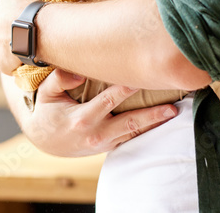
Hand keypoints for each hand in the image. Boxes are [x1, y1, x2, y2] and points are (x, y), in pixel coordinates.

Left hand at [0, 0, 38, 74]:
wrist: (33, 27)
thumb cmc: (25, 0)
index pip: (3, 9)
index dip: (13, 10)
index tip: (22, 12)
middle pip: (4, 27)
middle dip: (15, 27)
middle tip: (33, 26)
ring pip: (8, 45)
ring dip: (17, 43)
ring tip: (34, 43)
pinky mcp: (3, 62)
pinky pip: (9, 62)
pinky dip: (17, 61)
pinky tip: (28, 58)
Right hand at [23, 69, 178, 156]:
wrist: (45, 141)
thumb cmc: (47, 112)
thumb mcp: (45, 94)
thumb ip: (60, 79)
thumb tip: (79, 72)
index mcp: (82, 119)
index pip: (108, 101)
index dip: (125, 89)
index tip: (141, 78)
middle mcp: (97, 134)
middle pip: (129, 124)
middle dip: (151, 115)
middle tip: (172, 108)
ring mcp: (105, 143)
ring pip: (134, 134)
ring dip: (154, 124)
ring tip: (174, 113)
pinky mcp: (109, 146)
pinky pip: (131, 139)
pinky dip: (147, 131)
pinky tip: (163, 121)